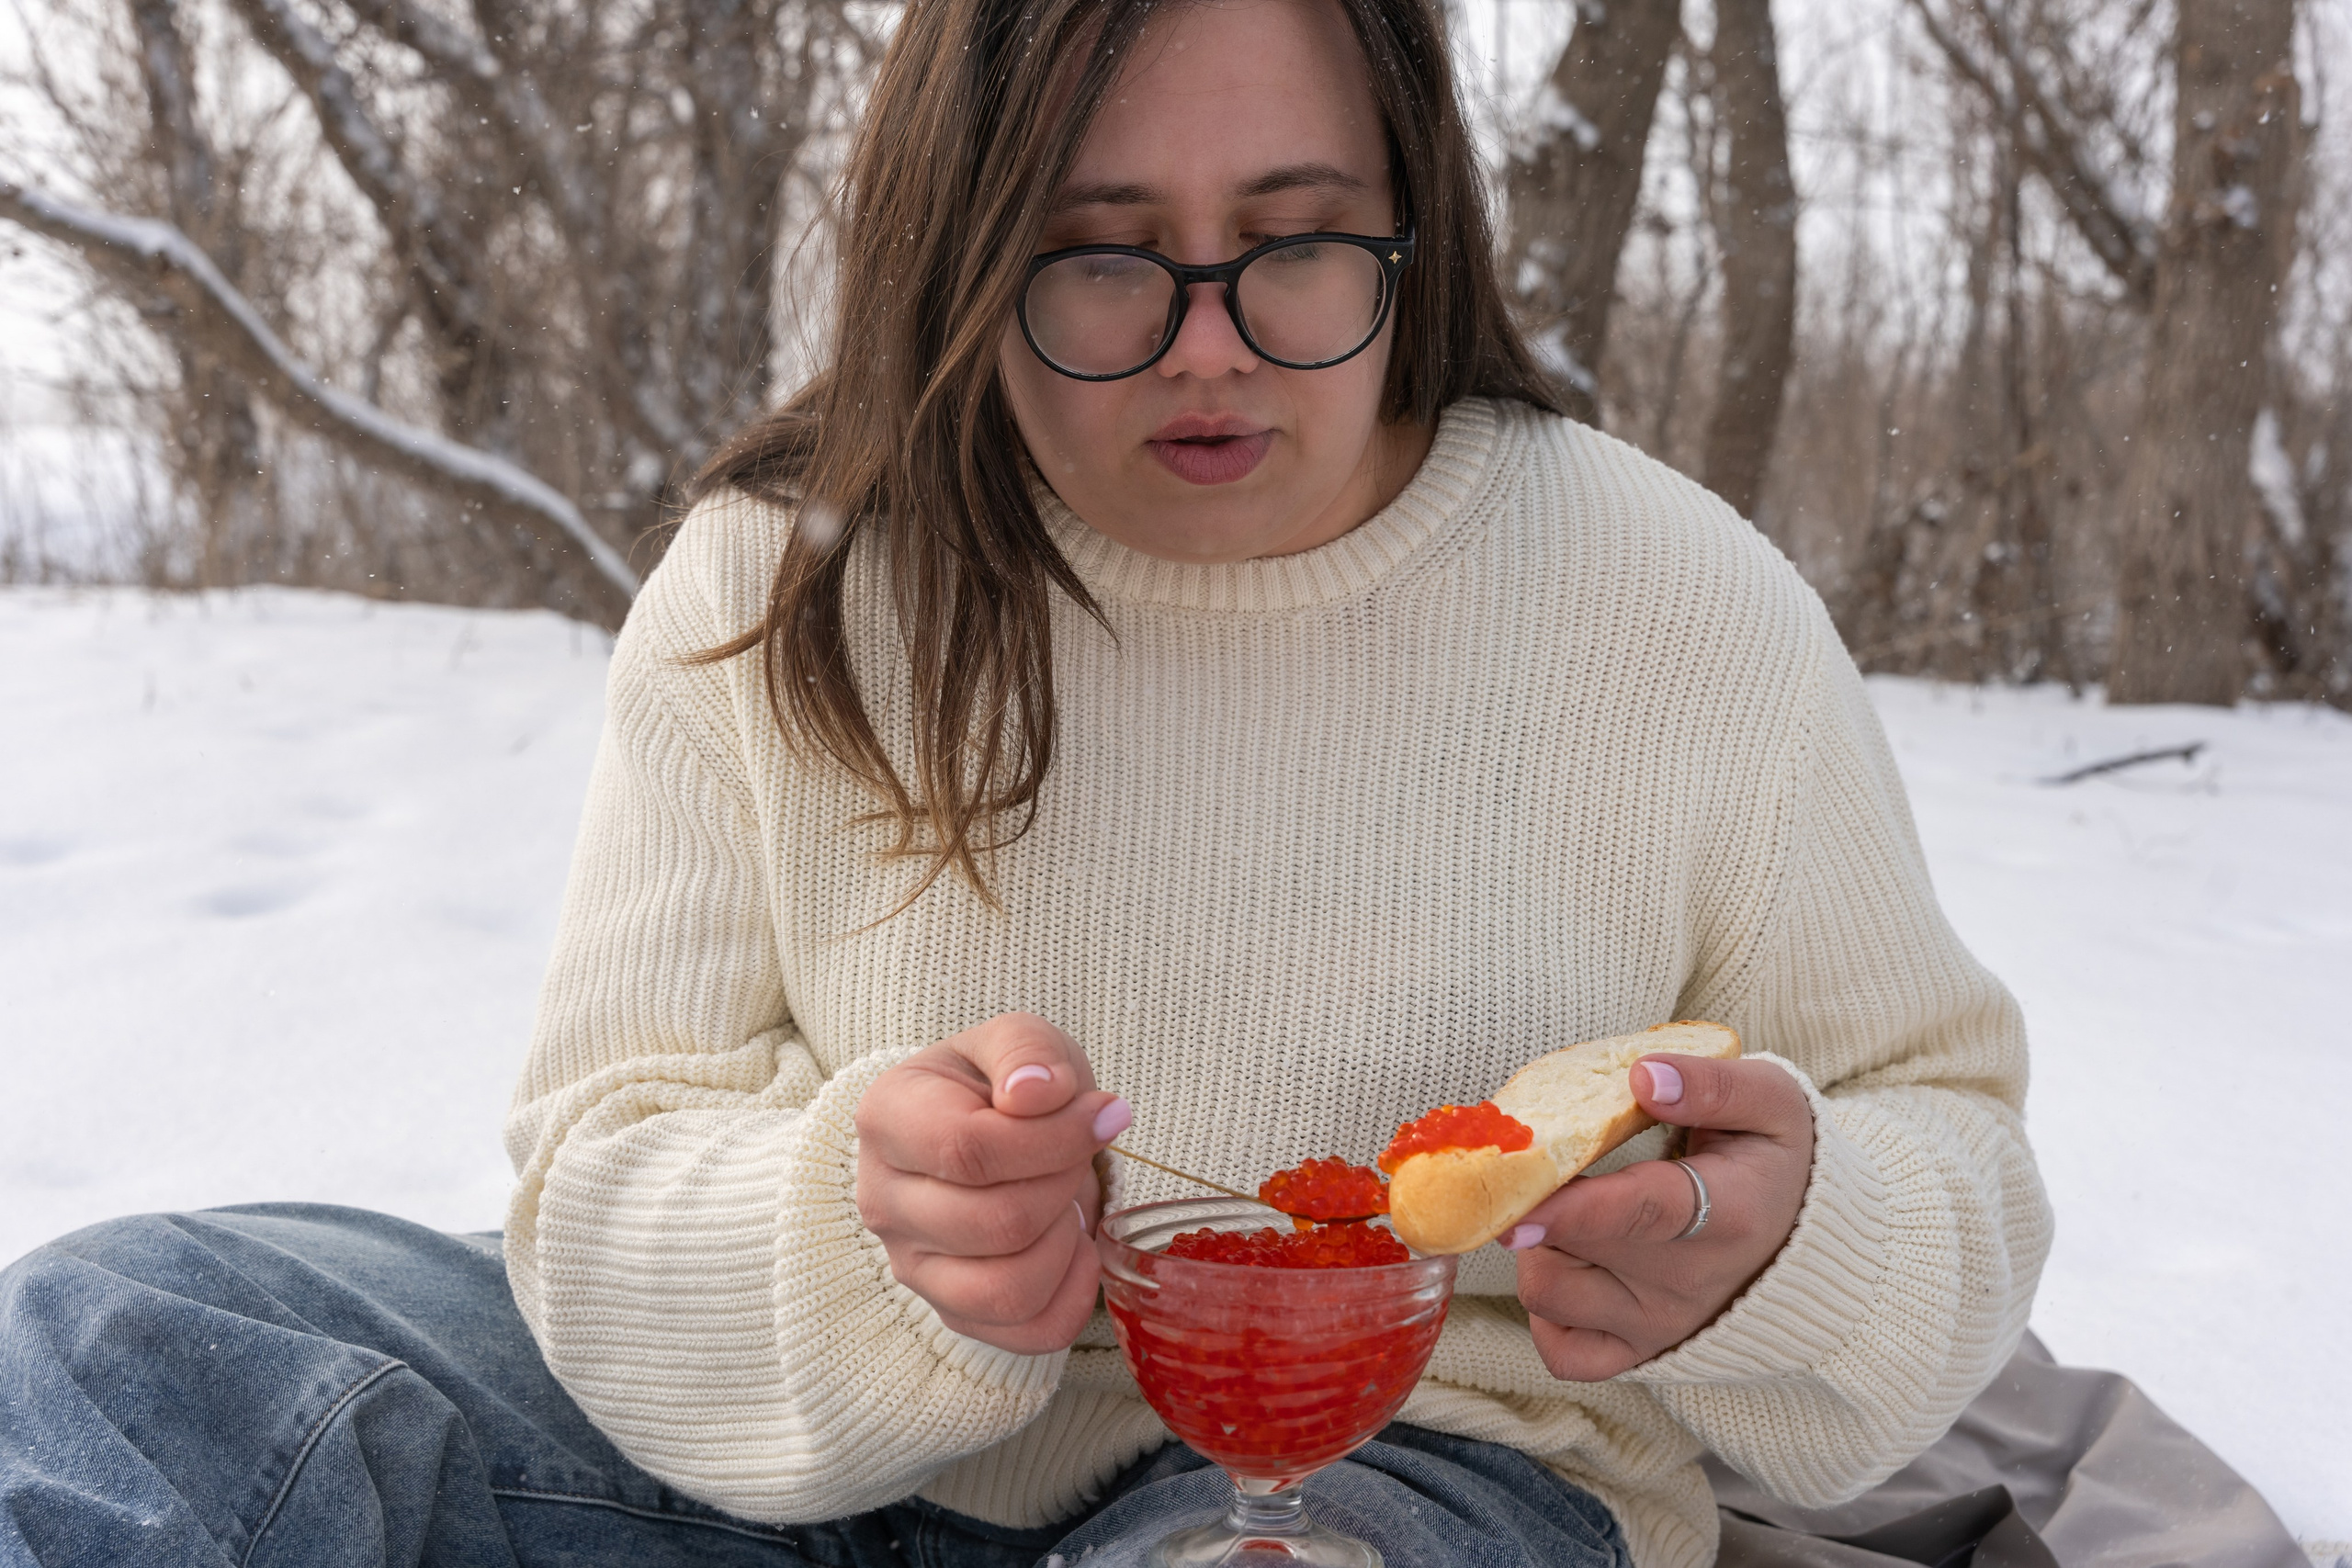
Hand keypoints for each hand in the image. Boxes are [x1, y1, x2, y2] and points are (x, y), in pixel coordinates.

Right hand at [854, 1013, 1130, 1354]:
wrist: (985, 1129)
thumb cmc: (999, 1083)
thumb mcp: (1016, 1039)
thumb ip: (1027, 1051)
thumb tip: (1036, 1093)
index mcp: (886, 1119)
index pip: (970, 1150)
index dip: (1054, 1139)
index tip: (1101, 1114)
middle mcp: (882, 1200)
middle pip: (998, 1221)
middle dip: (1065, 1183)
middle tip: (1080, 1154)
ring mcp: (911, 1265)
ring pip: (1009, 1289)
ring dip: (1066, 1242)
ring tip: (1068, 1199)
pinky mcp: (950, 1312)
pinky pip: (1028, 1333)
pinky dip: (1073, 1293)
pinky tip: (1072, 1244)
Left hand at [1508, 1053, 1813, 1380]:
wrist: (1800, 1237)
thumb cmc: (1771, 1158)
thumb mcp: (1769, 1101)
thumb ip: (1710, 1084)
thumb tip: (1644, 1076)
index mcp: (1726, 1213)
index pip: (1639, 1214)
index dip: (1572, 1211)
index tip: (1518, 1207)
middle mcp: (1689, 1282)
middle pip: (1571, 1249)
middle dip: (1534, 1202)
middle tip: (1545, 1166)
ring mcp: (1660, 1324)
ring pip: (1549, 1293)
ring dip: (1535, 1248)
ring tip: (1564, 1211)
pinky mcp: (1639, 1353)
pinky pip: (1561, 1350)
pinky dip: (1545, 1312)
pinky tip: (1567, 1267)